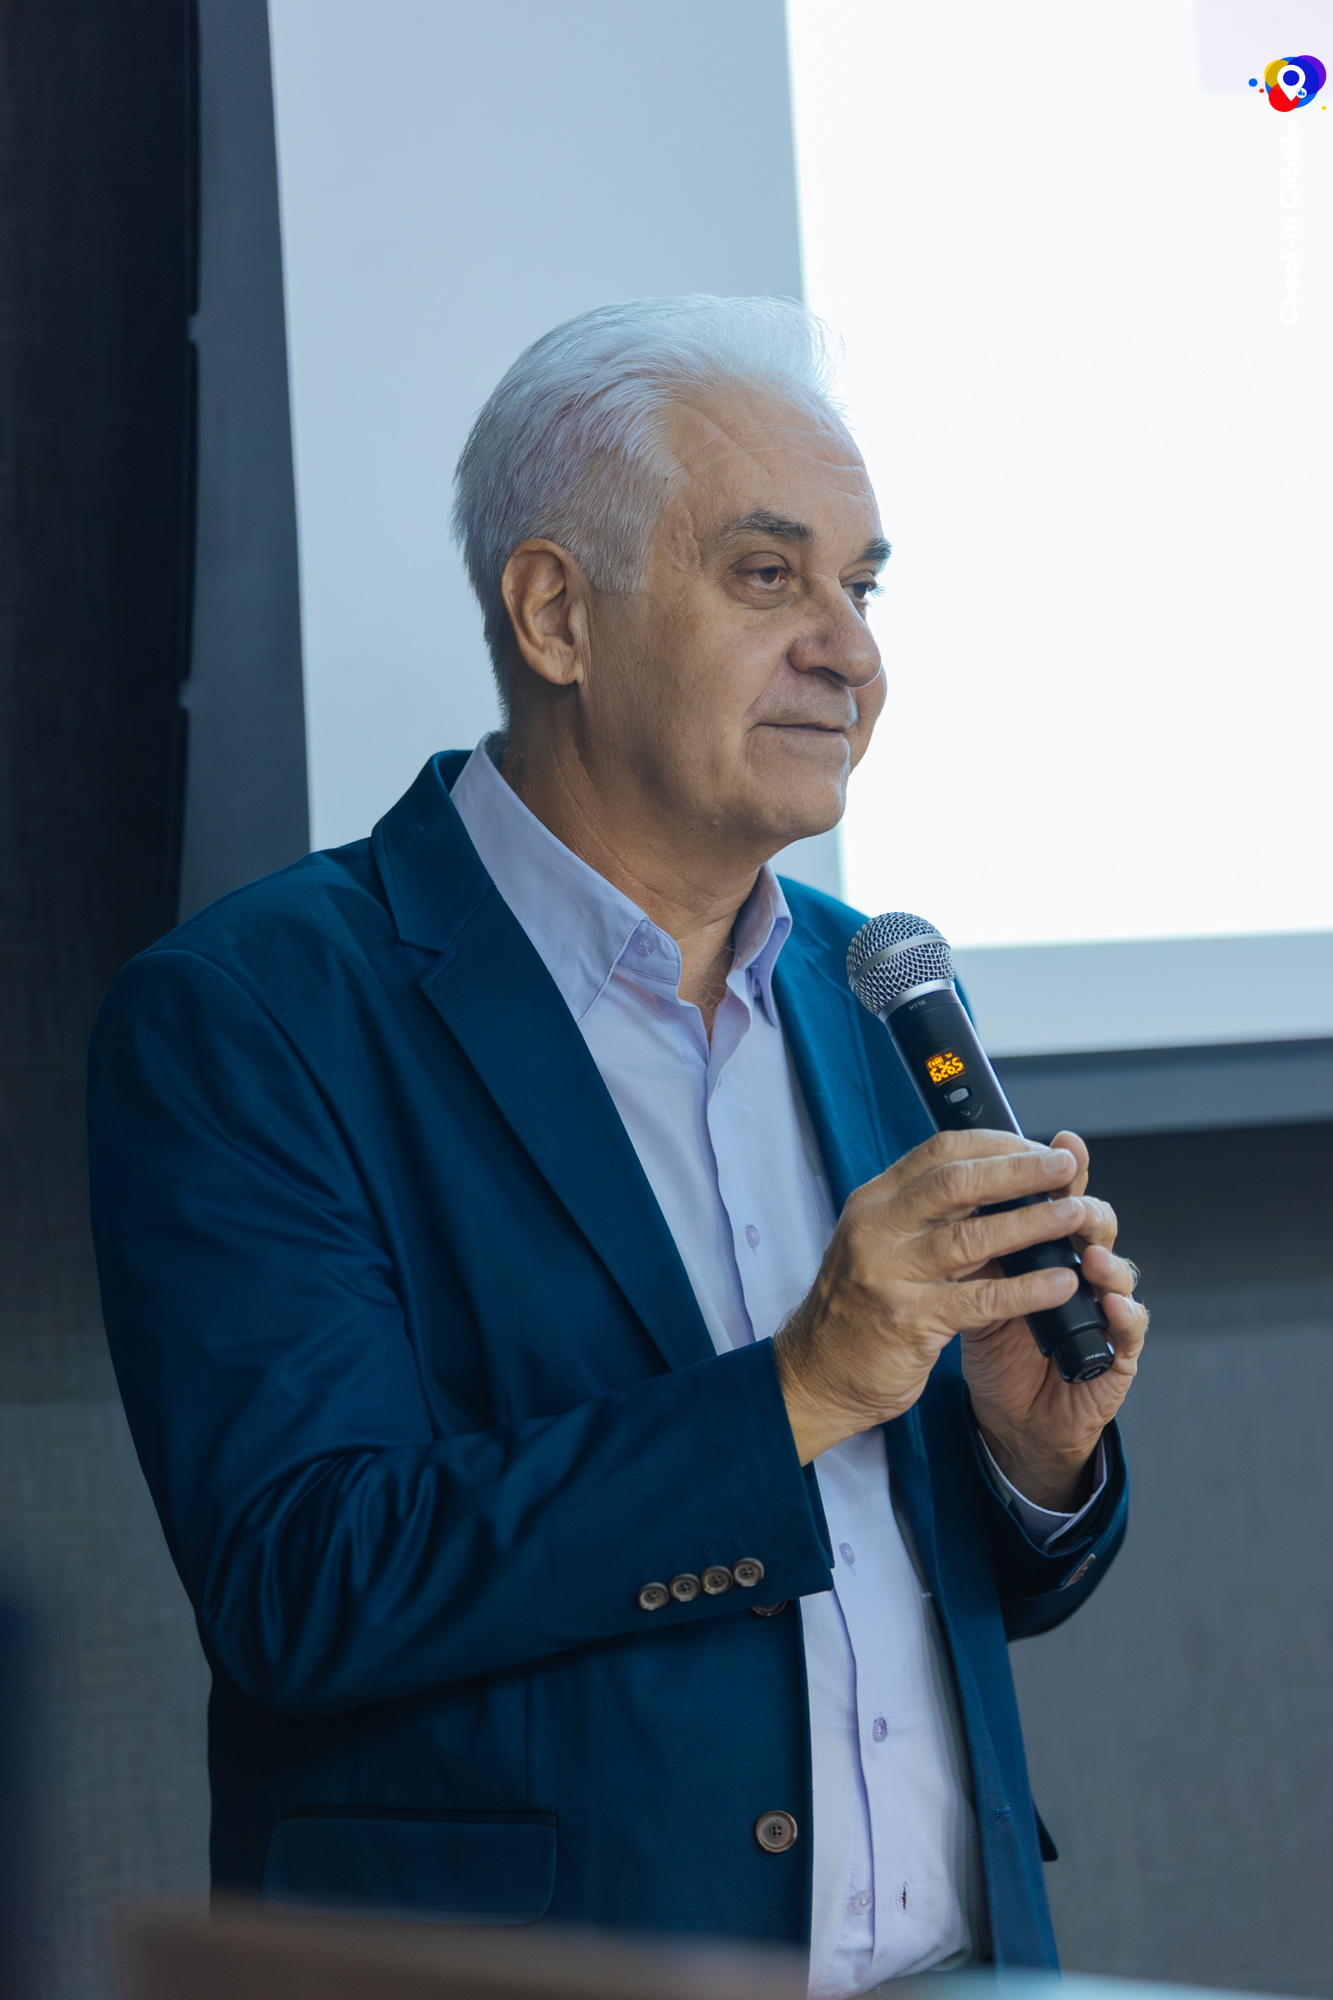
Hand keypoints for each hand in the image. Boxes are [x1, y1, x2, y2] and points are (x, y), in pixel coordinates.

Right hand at [773, 1129, 1131, 1465]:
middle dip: (1021, 1171)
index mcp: (874, 1202)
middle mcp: (877, 1229)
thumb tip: (995, 1184)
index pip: (941, 1152)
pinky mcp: (909, 1320)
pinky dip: (1027, 1289)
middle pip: (959, 1183)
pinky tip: (1060, 1284)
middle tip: (1065, 1168)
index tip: (1037, 1148)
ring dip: (1035, 1224)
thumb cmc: (856, 1309)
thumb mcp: (879, 1245)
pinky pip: (981, 1299)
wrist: (815, 1375)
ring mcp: (889, 1274)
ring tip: (1077, 1217)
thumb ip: (925, 1215)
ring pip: (975, 1237)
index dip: (996, 1145)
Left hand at [963, 1129, 1146, 1509]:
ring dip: (1105, 1255)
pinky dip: (1126, 1315)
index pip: (1056, 1200)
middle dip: (1084, 1203)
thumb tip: (947, 1190)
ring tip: (1090, 1252)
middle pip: (1092, 1225)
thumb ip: (972, 1244)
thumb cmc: (998, 1349)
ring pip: (1118, 1270)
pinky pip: (1130, 1331)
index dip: (1057, 1172)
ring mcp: (1101, 1312)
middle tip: (1072, 1189)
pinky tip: (1112, 1304)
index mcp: (1044, 1250)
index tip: (1059, 1144)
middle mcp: (1078, 1273)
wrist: (1012, 1419)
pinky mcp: (1116, 1356)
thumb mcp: (974, 1288)